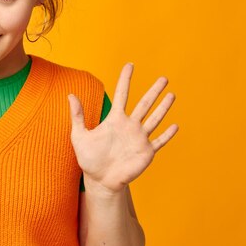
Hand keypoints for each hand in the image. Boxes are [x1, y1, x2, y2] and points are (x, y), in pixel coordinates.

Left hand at [68, 63, 177, 193]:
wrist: (99, 180)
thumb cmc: (89, 158)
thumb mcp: (79, 135)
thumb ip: (77, 116)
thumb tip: (70, 95)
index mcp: (115, 119)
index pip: (121, 94)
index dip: (125, 79)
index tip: (130, 65)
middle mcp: (130, 126)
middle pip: (144, 104)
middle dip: (154, 91)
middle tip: (164, 78)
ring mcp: (139, 138)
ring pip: (154, 119)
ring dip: (163, 107)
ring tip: (172, 94)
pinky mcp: (146, 152)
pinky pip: (159, 141)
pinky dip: (167, 135)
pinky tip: (175, 126)